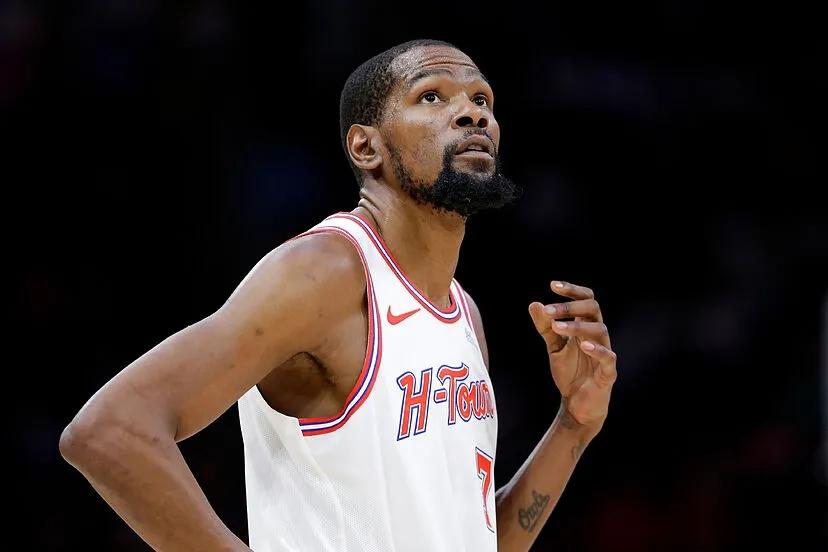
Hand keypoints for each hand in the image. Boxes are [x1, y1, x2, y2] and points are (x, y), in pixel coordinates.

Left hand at [528, 281, 616, 433]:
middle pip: (593, 309)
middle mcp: (597, 336)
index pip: (585, 299)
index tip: (553, 285)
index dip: (572, 290)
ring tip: (556, 327)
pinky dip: (597, 350)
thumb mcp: (554, 347)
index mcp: (586, 326)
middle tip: (549, 309)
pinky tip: (582, 345)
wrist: (577, 405)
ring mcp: (605, 352)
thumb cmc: (570, 372)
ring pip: (600, 329)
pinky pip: (608, 357)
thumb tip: (534, 304)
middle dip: (571, 306)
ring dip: (577, 326)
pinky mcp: (608, 373)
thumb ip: (546, 327)